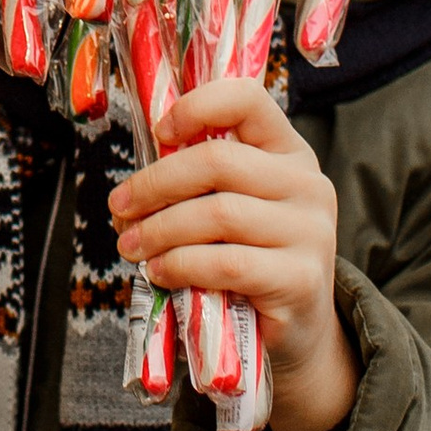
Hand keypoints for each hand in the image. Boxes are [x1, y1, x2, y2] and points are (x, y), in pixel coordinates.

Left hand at [111, 77, 358, 430]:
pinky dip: (181, 266)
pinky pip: (226, 264)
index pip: (247, 99)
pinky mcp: (301, 279)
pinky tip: (160, 273)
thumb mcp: (232, 207)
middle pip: (218, 161)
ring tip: (132, 245)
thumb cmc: (251, 259)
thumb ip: (199, 183)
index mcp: (288, 152)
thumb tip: (133, 188)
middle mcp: (307, 184)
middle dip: (156, 183)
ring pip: (218, 214)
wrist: (299, 331)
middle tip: (121, 207)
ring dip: (160, 230)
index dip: (196, 106)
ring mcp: (310, 232)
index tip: (160, 132)